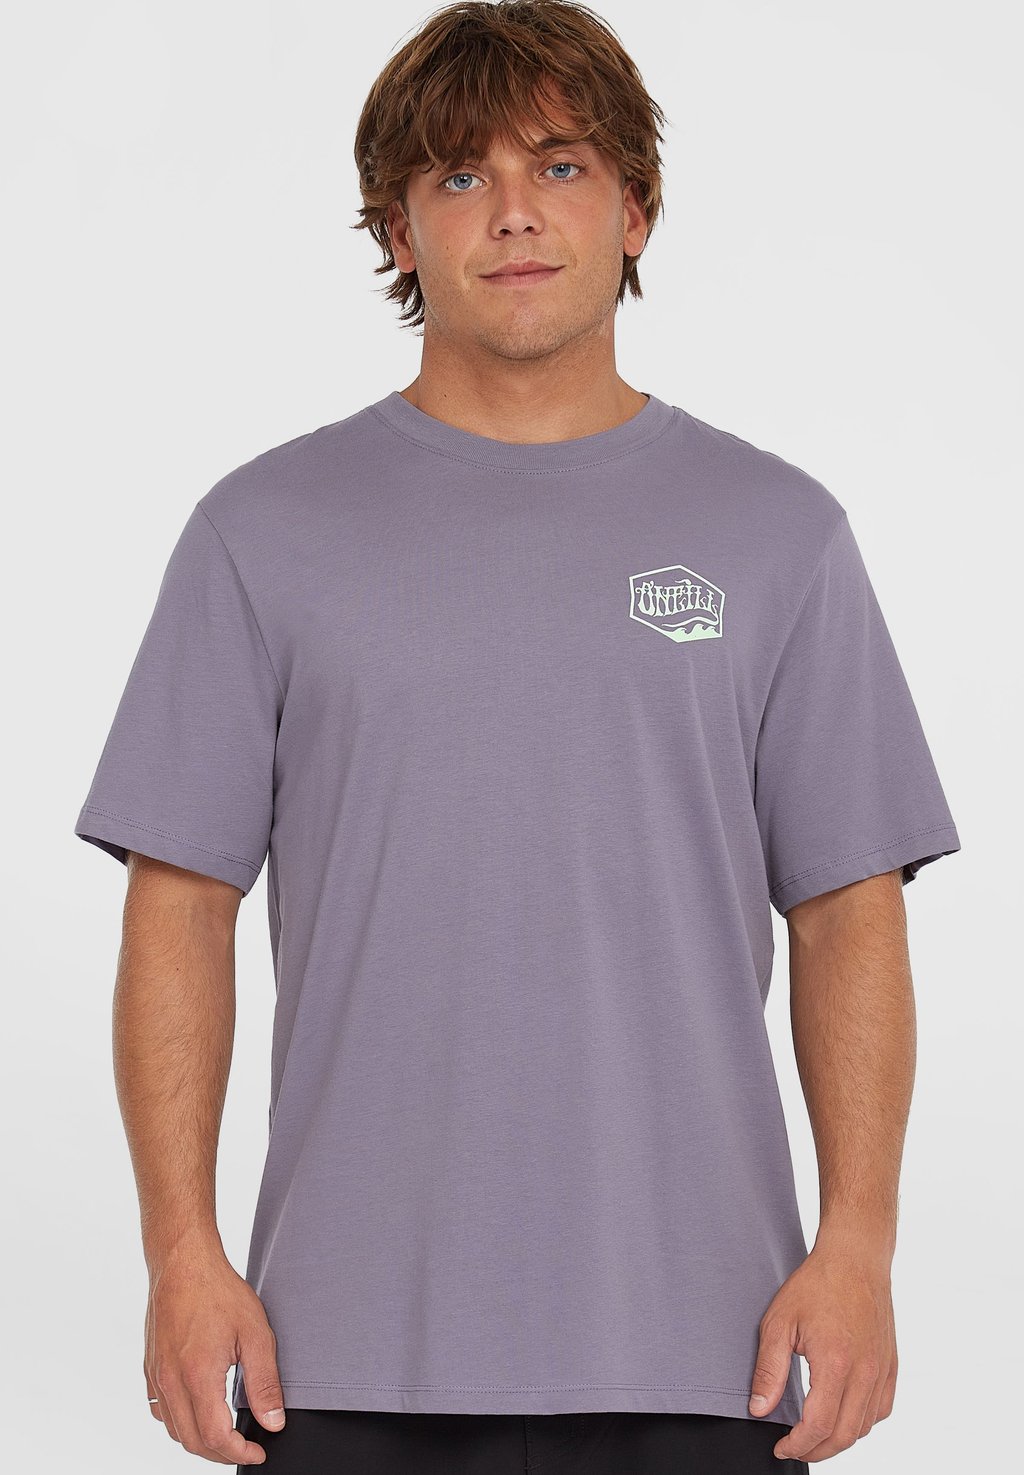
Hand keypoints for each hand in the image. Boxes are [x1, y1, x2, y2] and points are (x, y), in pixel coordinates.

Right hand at [143, 1238, 285, 1463]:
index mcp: (197, 1376)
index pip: (215, 1437)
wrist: (183, 1262)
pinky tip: (198, 1412)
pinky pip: (160, 1410)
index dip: (239, 1453)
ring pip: (173, 1430)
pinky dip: (179, 1423)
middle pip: (192, 1441)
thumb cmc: (218, 1291)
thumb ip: (265, 1383)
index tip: (258, 1451)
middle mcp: (170, 1382)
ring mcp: (156, 1375)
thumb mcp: (256, 1333)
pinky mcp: (151, 1367)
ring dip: (200, 1441)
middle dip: (222, 1454)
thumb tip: (272, 1422)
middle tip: (247, 1447)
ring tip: (226, 1435)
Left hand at [748, 1240, 896, 1462]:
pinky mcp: (891, 1365)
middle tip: (794, 1447)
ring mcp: (882, 1370)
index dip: (798, 1445)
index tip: (781, 1447)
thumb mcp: (779, 1322)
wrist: (854, 1259)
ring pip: (865, 1427)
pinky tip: (842, 1415)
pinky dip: (861, 1422)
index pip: (819, 1426)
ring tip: (814, 1434)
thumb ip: (769, 1370)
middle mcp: (865, 1372)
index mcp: (836, 1363)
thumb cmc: (816, 1285)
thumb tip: (760, 1409)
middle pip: (845, 1435)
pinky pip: (881, 1410)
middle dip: (817, 1450)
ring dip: (839, 1439)